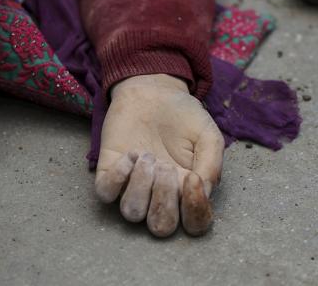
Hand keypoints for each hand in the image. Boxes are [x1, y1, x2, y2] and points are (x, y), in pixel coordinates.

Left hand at [93, 74, 224, 236]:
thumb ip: (212, 164)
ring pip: (132, 213)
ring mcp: (133, 187)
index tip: (193, 178)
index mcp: (188, 192)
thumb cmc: (184, 116)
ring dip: (142, 186)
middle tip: (166, 167)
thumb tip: (203, 190)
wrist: (154, 91)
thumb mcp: (208, 134)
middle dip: (164, 200)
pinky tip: (131, 154)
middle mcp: (160, 196)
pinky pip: (106, 194)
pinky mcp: (109, 173)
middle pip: (161, 227)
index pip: (195, 224)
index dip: (196, 212)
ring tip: (148, 156)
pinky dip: (118, 176)